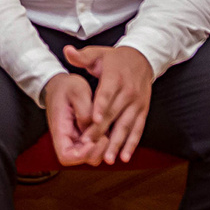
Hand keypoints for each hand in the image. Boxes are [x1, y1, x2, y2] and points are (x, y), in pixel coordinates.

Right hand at [42, 72, 101, 165]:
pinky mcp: (85, 136)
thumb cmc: (67, 86)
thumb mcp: (77, 91)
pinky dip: (104, 143)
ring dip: (102, 149)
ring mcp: (76, 138)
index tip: (92, 141)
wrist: (61, 84)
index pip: (66, 156)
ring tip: (107, 132)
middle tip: (105, 137)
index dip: (81, 155)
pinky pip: (95, 147)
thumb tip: (94, 127)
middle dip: (96, 153)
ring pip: (91, 156)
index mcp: (60, 130)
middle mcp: (67, 139)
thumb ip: (85, 110)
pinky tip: (109, 129)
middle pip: (80, 160)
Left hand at [63, 44, 154, 162]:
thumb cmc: (115, 58)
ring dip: (117, 143)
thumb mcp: (98, 53)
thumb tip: (67, 51)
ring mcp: (137, 103)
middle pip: (114, 114)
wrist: (143, 58)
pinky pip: (138, 129)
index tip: (93, 120)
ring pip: (126, 125)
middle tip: (90, 145)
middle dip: (102, 131)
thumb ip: (82, 56)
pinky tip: (124, 157)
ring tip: (107, 157)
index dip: (100, 107)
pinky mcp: (143, 111)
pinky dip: (132, 144)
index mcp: (115, 78)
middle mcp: (128, 92)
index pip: (107, 94)